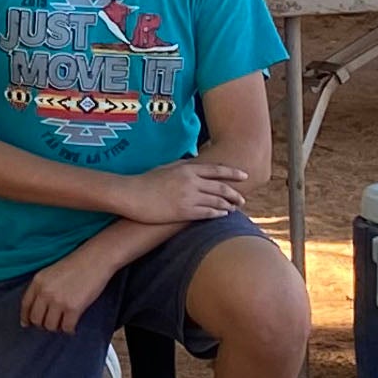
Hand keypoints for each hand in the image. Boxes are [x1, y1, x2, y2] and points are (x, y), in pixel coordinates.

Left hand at [18, 253, 109, 333]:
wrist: (95, 259)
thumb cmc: (76, 264)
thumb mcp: (51, 272)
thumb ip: (42, 288)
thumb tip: (38, 308)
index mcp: (38, 281)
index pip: (25, 304)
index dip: (25, 317)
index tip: (26, 324)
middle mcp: (45, 292)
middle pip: (36, 319)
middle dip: (42, 324)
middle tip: (51, 324)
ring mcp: (58, 301)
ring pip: (50, 326)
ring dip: (57, 327)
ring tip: (63, 322)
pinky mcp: (73, 308)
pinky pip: (66, 327)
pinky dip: (69, 329)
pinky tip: (72, 326)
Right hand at [108, 157, 250, 224]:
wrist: (132, 194)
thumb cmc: (146, 180)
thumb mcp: (166, 167)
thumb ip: (183, 164)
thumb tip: (194, 162)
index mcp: (187, 169)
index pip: (217, 170)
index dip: (233, 173)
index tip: (244, 176)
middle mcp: (191, 182)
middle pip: (221, 187)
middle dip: (234, 193)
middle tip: (243, 198)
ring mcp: (188, 197)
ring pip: (217, 201)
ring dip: (229, 205)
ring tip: (235, 208)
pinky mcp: (184, 212)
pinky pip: (207, 213)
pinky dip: (218, 214)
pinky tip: (223, 215)